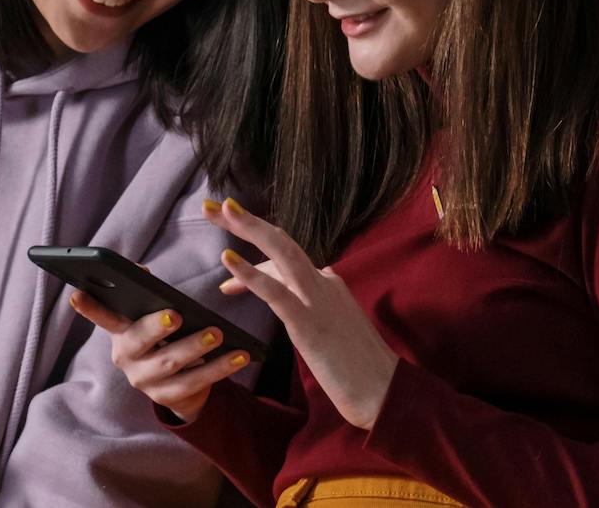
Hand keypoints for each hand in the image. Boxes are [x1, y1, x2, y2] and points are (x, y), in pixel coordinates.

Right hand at [69, 290, 250, 423]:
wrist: (178, 385)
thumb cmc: (165, 337)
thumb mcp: (154, 317)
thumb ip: (147, 295)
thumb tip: (141, 269)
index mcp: (120, 332)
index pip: (102, 317)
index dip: (90, 308)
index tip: (78, 294)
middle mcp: (126, 358)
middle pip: (139, 342)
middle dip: (156, 328)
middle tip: (177, 316)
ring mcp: (144, 381)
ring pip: (170, 364)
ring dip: (195, 348)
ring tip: (218, 334)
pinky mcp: (167, 398)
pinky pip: (195, 382)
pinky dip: (220, 368)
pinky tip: (240, 355)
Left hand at [206, 198, 399, 429]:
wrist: (383, 392)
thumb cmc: (359, 368)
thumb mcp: (334, 329)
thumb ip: (315, 310)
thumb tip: (292, 304)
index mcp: (330, 284)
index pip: (286, 261)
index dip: (254, 260)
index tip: (227, 261)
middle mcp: (324, 283)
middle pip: (282, 242)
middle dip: (247, 222)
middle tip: (214, 205)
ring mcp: (318, 300)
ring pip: (282, 253)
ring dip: (250, 228)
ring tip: (220, 209)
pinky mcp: (309, 323)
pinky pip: (276, 292)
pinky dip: (251, 273)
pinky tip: (228, 259)